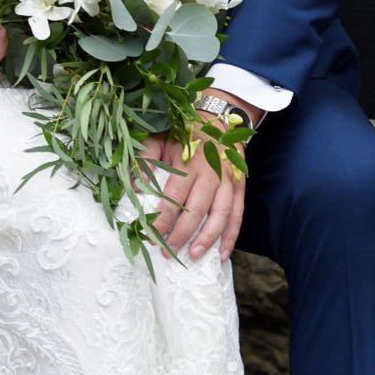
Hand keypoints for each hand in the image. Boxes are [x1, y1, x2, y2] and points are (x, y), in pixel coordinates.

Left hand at [145, 132, 246, 264]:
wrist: (217, 120)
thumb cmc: (183, 133)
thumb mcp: (159, 140)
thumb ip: (144, 161)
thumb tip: (133, 187)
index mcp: (189, 160)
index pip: (174, 196)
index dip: (162, 219)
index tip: (150, 235)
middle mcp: (211, 172)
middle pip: (197, 209)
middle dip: (182, 234)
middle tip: (168, 252)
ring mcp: (228, 180)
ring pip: (221, 214)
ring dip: (207, 238)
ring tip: (194, 255)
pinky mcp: (240, 186)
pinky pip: (238, 214)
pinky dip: (231, 236)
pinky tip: (222, 255)